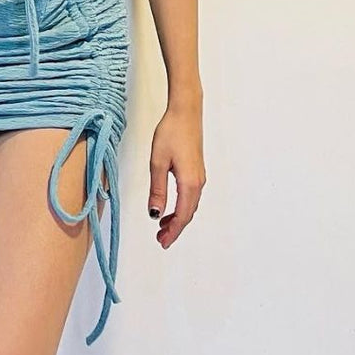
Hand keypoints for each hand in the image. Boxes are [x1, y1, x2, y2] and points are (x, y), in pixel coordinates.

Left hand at [148, 98, 204, 247]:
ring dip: (178, 218)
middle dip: (175, 228)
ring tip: (163, 226)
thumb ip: (157, 190)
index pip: (182, 215)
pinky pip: (190, 195)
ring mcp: (199, 176)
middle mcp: (198, 182)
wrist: (185, 112)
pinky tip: (170, 206)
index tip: (162, 242)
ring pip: (190, 205)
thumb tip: (155, 213)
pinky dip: (181, 206)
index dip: (173, 231)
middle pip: (188, 213)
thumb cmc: (171, 132)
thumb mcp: (157, 162)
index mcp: (189, 182)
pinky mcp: (196, 170)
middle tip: (160, 239)